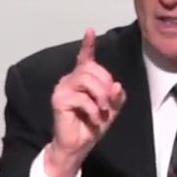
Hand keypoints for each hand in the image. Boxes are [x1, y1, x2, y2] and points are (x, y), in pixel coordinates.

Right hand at [44, 28, 126, 176]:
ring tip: (103, 110)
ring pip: (86, 79)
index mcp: (82, 79)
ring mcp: (62, 88)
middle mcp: (70, 80)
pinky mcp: (59, 100)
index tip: (90, 30)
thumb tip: (117, 85)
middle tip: (109, 102)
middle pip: (91, 69)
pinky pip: (81, 98)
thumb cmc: (91, 126)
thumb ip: (116, 97)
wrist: (77, 146)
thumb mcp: (110, 110)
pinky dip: (93, 109)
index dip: (87, 44)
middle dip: (105, 84)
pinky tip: (95, 118)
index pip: (85, 58)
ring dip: (100, 95)